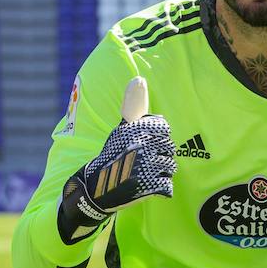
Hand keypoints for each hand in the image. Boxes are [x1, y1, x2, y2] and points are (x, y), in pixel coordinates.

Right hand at [58, 77, 175, 240]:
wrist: (96, 188)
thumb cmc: (113, 155)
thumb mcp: (121, 128)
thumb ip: (133, 105)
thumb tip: (139, 78)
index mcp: (136, 129)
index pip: (163, 128)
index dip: (155, 137)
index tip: (142, 144)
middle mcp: (141, 144)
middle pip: (169, 148)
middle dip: (159, 156)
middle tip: (141, 162)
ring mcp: (145, 166)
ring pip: (170, 167)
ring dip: (160, 173)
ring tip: (143, 174)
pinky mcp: (147, 186)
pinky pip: (167, 186)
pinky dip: (160, 188)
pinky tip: (146, 187)